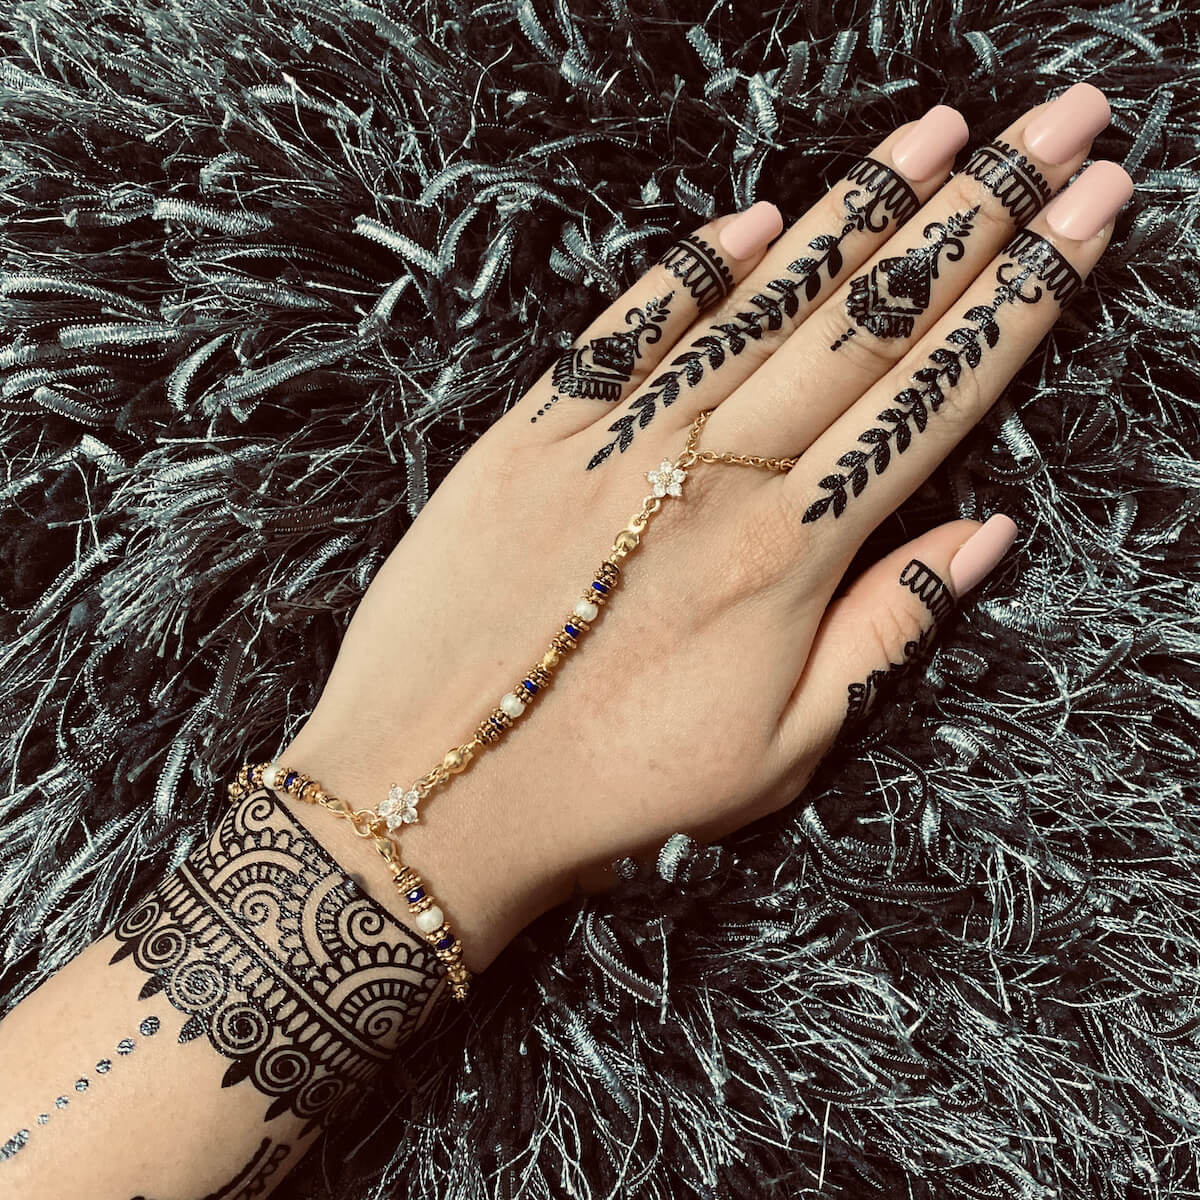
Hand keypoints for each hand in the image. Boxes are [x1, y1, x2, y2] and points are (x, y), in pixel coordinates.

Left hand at [277, 86, 1130, 974]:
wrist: (433, 790)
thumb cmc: (613, 792)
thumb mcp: (779, 752)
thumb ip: (885, 633)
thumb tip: (983, 534)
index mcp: (786, 554)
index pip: (932, 396)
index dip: (1023, 295)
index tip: (1085, 211)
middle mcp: (711, 476)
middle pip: (867, 321)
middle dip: (978, 213)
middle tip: (1055, 125)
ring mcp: (615, 444)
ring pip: (760, 302)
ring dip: (859, 209)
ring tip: (938, 133)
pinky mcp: (529, 437)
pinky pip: (625, 328)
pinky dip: (694, 268)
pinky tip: (755, 218)